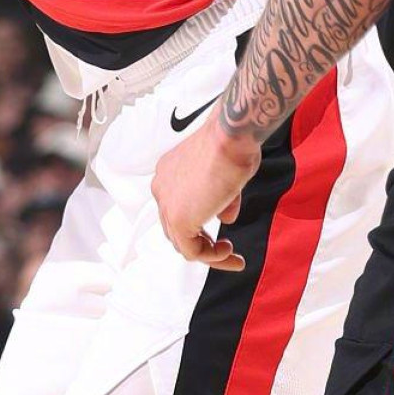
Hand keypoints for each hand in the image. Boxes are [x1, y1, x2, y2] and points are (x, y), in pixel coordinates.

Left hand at [152, 109, 261, 268]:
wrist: (230, 138)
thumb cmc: (231, 144)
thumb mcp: (227, 176)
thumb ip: (223, 200)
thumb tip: (227, 218)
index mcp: (168, 174)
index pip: (177, 207)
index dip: (198, 223)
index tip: (219, 230)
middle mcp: (162, 189)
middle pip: (175, 227)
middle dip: (202, 242)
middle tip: (225, 248)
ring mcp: (167, 206)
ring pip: (182, 243)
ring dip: (208, 253)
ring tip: (231, 255)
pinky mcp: (179, 220)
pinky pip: (192, 251)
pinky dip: (212, 256)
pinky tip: (228, 252)